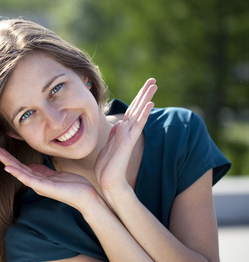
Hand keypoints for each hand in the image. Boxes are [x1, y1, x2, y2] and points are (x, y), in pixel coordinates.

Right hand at [0, 146, 99, 211]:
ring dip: (8, 163)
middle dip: (5, 158)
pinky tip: (9, 168)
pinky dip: (18, 173)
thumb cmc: (73, 186)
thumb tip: (31, 165)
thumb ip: (43, 170)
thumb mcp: (55, 175)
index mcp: (38, 178)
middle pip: (17, 168)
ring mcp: (39, 186)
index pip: (21, 166)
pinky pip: (29, 179)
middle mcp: (36, 183)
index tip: (0, 149)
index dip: (10, 158)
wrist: (85, 196)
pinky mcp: (45, 188)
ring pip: (20, 172)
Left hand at [95, 78, 156, 196]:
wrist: (108, 181)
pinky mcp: (128, 142)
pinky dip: (143, 115)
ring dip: (146, 99)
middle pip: (138, 108)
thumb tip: (119, 125)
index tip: (145, 86)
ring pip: (139, 114)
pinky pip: (137, 126)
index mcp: (122, 131)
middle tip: (153, 80)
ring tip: (153, 86)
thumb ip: (114, 135)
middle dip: (145, 94)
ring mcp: (129, 136)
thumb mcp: (108, 146)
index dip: (138, 98)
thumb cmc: (107, 167)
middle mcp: (127, 131)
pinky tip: (149, 104)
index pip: (131, 111)